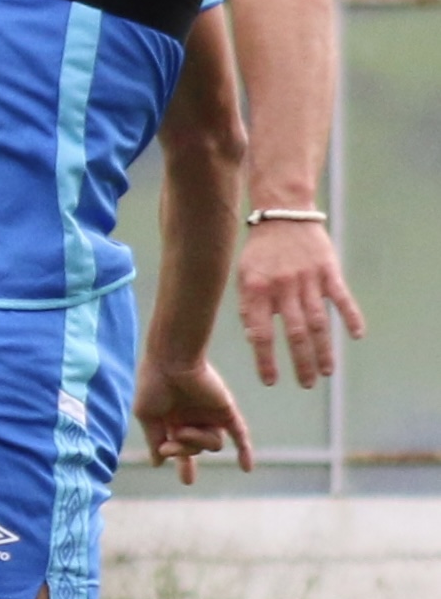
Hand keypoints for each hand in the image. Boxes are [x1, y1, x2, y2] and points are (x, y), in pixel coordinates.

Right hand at [133, 357, 253, 485]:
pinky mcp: (226, 410)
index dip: (184, 465)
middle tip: (169, 445)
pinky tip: (246, 470)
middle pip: (197, 449)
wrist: (172, 360)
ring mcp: (211, 415)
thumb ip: (154, 439)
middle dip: (183, 452)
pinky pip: (239, 434)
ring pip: (214, 445)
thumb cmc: (154, 384)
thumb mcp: (147, 416)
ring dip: (196, 443)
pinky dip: (244, 451)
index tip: (188, 481)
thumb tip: (157, 462)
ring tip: (182, 431)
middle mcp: (194, 418)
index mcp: (174, 420)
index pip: (181, 447)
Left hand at [235, 220, 365, 388]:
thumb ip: (249, 306)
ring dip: (323, 349)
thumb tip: (254, 339)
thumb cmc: (259, 252)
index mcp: (256, 291)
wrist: (282, 214)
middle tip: (306, 383)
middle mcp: (283, 288)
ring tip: (327, 371)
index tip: (271, 381)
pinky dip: (351, 317)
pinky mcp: (328, 271)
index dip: (265, 360)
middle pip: (294, 333)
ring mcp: (308, 279)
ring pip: (318, 322)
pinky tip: (357, 336)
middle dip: (301, 362)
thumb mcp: (243, 277)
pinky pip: (341, 298)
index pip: (261, 334)